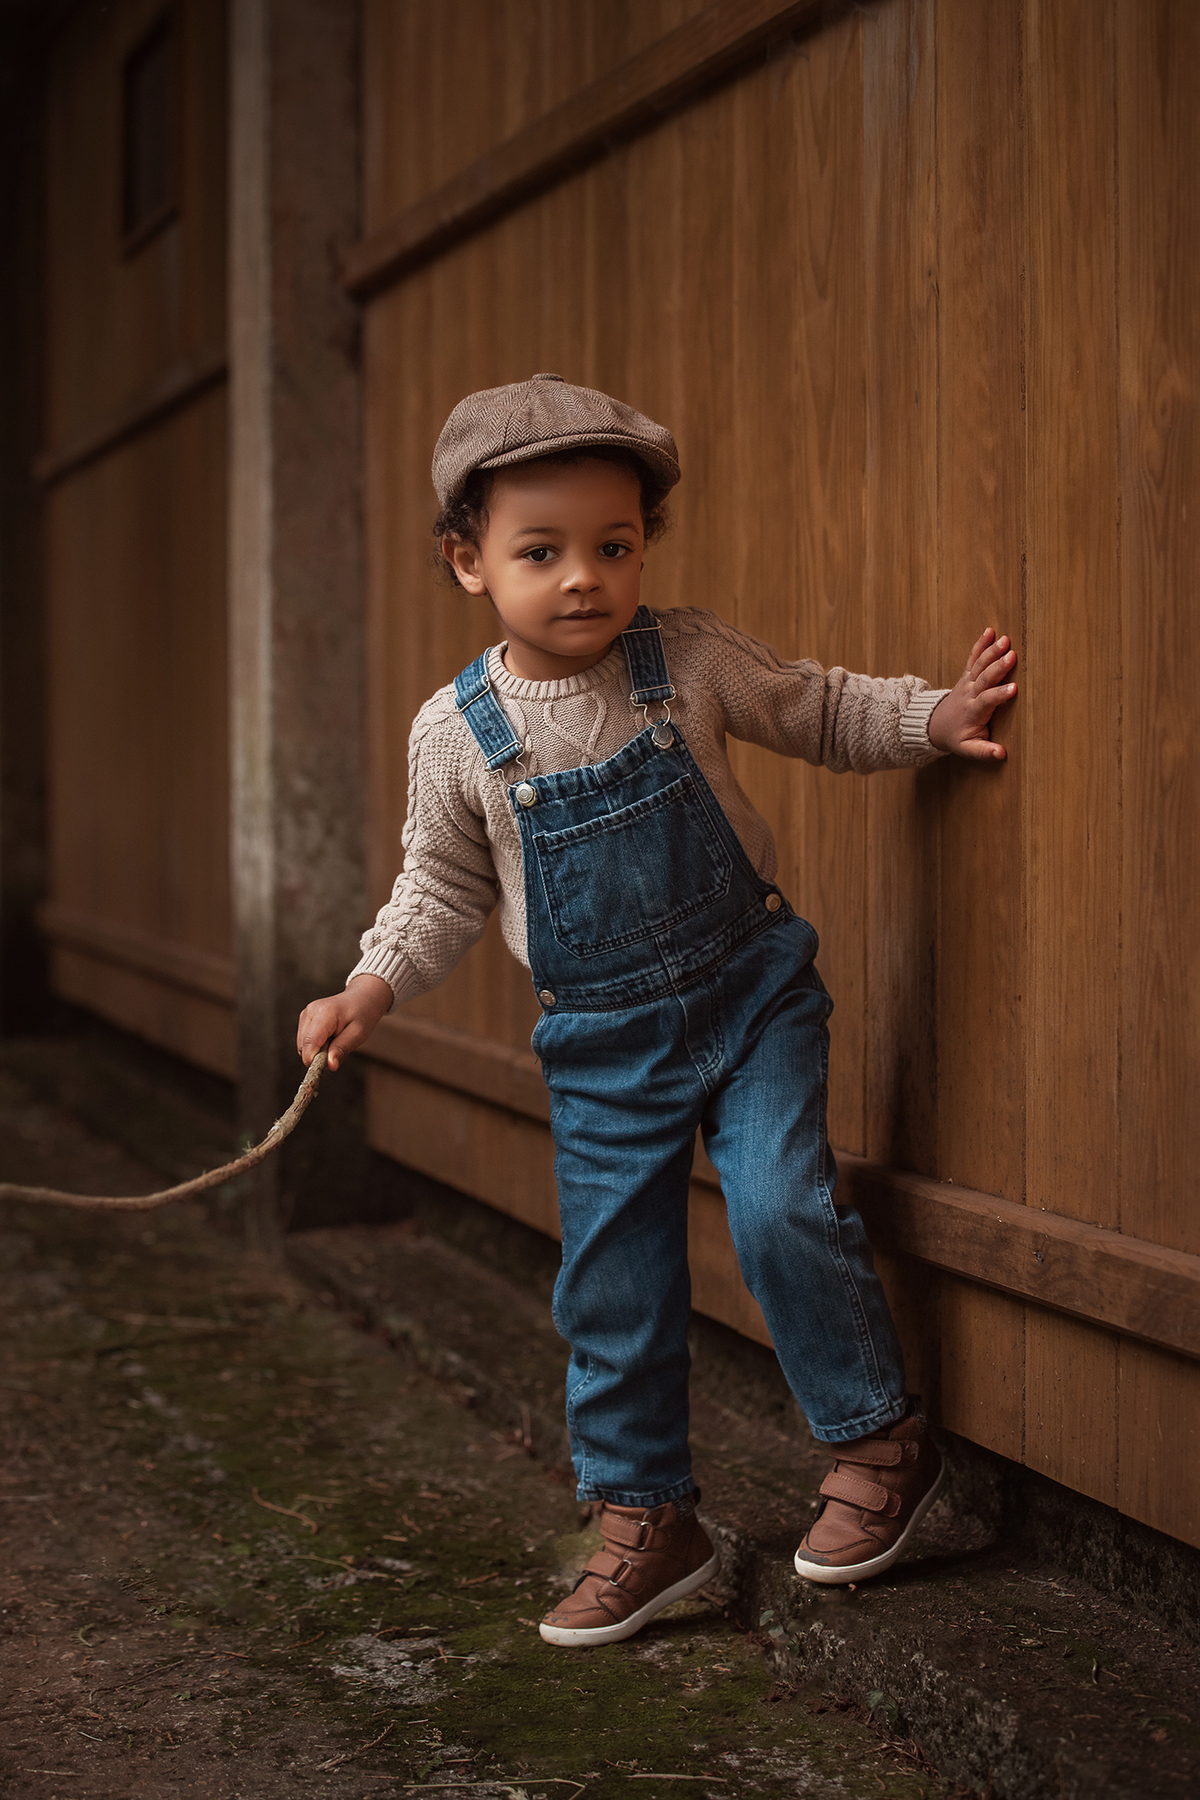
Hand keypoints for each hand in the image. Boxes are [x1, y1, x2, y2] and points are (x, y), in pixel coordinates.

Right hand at [296, 974, 393, 1070]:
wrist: (362, 997)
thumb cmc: (362, 1015)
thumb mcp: (358, 1035)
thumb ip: (342, 1049)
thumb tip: (330, 1066)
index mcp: (324, 1013)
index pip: (310, 1043)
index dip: (314, 1060)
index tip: (327, 1065)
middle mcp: (310, 1011)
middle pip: (303, 1046)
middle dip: (317, 1054)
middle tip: (337, 1048)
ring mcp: (306, 1013)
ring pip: (302, 1044)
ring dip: (316, 1049)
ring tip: (335, 1040)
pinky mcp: (305, 1017)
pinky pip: (304, 1039)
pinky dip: (315, 1043)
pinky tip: (329, 1036)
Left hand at [927, 627, 1017, 759]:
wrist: (936, 725)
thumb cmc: (957, 737)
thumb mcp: (968, 749)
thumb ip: (984, 751)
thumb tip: (1001, 754)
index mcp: (972, 712)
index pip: (986, 701)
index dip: (998, 695)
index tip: (1013, 688)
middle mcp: (969, 694)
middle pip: (984, 679)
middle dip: (998, 667)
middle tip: (1012, 656)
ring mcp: (967, 682)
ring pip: (979, 665)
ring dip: (991, 652)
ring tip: (1005, 640)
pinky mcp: (967, 675)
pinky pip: (973, 658)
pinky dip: (980, 644)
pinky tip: (990, 631)